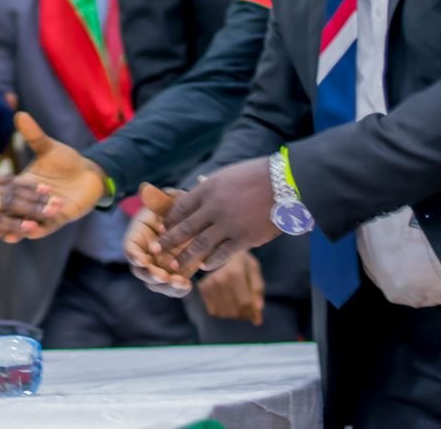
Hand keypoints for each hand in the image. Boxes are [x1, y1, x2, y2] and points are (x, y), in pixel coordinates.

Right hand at [0, 168, 58, 238]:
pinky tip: (29, 228)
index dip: (26, 184)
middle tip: (57, 199)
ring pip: (8, 203)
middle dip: (36, 195)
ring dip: (32, 209)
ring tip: (51, 213)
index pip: (4, 178)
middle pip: (12, 188)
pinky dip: (14, 225)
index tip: (44, 186)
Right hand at [12, 111, 106, 237]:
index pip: (5, 191)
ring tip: (5, 235)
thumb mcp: (48, 148)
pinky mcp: (59, 218)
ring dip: (16, 230)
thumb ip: (34, 135)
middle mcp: (30, 200)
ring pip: (27, 223)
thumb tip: (20, 114)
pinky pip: (48, 226)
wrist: (89, 173)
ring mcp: (44, 211)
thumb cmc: (66, 160)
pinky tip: (30, 233)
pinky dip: (39, 230)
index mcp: (23, 183)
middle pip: (12, 212)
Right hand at [125, 184, 192, 296]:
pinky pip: (172, 286)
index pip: (130, 249)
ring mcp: (160, 266)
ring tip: (179, 284)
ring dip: (165, 286)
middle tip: (163, 277)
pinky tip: (187, 285)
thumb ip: (159, 199)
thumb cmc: (177, 205)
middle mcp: (146, 254)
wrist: (194, 217)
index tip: (142, 261)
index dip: (134, 257)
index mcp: (139, 236)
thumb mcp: (168, 200)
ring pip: (156, 283)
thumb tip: (147, 190)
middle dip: (151, 276)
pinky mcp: (175, 273)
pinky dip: (178, 289)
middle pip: (141, 271)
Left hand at [155, 157, 279, 276]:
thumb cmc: (256, 176)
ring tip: (174, 266)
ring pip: (200, 244)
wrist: (285, 183)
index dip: (171, 219)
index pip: (182, 207)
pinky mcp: (244, 238)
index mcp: (208, 189)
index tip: (163, 227)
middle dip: (169, 240)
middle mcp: (214, 207)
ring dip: (185, 256)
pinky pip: (223, 253)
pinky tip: (204, 266)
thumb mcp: (227, 175)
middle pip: (186, 227)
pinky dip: (211, 261)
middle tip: (155, 250)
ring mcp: (229, 224)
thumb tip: (196, 189)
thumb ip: (211, 188)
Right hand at [197, 249, 264, 324]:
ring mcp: (209, 285)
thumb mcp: (253, 267)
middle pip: (234, 310)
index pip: (245, 302)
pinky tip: (227, 304)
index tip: (257, 320)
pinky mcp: (202, 289)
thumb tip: (259, 308)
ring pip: (224, 313)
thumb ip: (258, 286)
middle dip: (244, 315)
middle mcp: (220, 280)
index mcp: (235, 273)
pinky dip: (222, 312)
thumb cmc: (238, 259)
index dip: (252, 314)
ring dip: (233, 315)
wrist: (215, 250)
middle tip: (248, 311)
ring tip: (238, 307)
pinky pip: (214, 311)